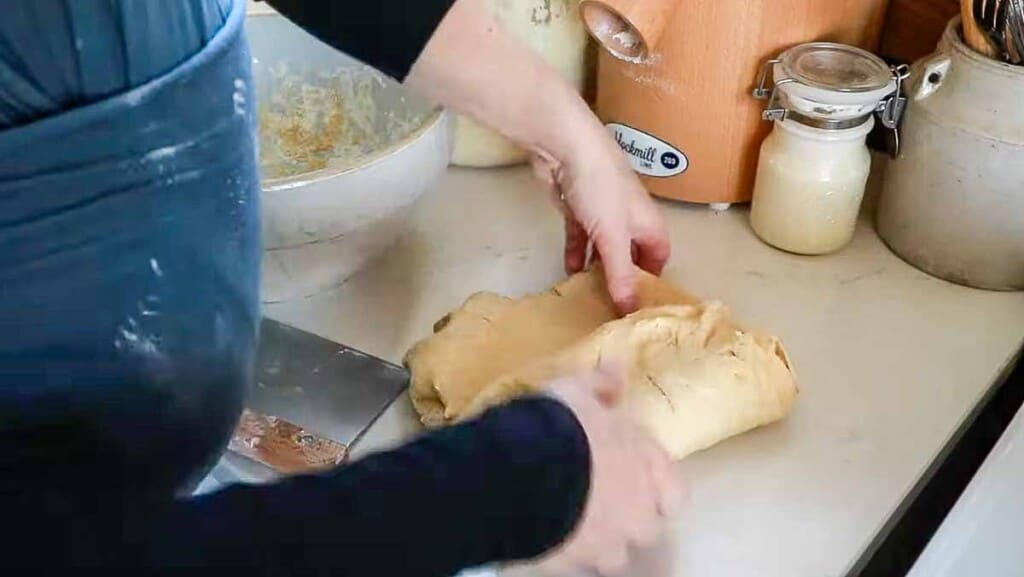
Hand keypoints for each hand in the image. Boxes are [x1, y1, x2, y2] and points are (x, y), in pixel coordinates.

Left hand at [532, 139, 669, 313]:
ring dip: (596, 267)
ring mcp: (602, 212)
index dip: (652, 278)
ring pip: (603, 247)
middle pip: (630, 253)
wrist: (566, 147)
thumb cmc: (600, 189)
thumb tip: (630, 310)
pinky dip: (576, 251)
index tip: (639, 304)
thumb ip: (620, 273)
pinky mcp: (577, 207)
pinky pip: (581, 236)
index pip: (659, 256)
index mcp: (648, 222)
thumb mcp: (613, 237)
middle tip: (610, 306)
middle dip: (622, 277)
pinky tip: (568, 271)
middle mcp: (629, 217)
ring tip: (588, 294)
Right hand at [539, 364, 682, 575]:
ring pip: (614, 552)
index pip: (675, 492)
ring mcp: (608, 544)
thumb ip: (601, 385)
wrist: (520, 473)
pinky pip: (578, 563)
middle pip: (647, 526)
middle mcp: (638, 512)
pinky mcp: (575, 564)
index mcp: (649, 468)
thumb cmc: (560, 426)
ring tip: (572, 519)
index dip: (659, 487)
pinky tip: (549, 532)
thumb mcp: (578, 392)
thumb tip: (616, 365)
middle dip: (629, 516)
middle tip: (600, 498)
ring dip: (600, 538)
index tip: (638, 478)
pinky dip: (569, 550)